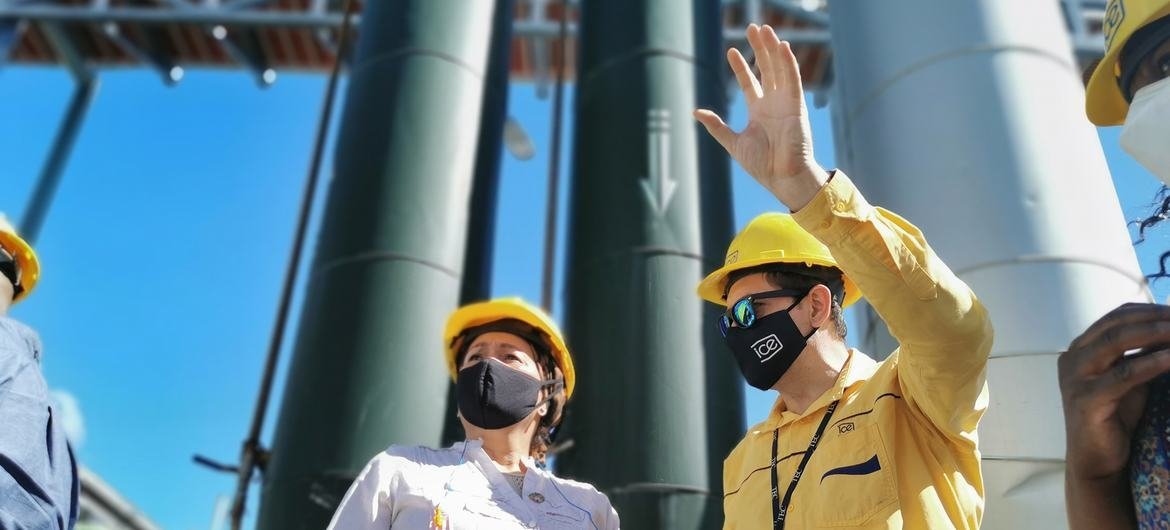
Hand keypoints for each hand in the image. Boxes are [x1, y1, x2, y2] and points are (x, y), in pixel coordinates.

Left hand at [693, 24, 828, 210]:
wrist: (782, 178)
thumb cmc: (762, 165)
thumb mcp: (733, 143)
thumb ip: (717, 126)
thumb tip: (695, 111)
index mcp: (759, 111)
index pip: (749, 82)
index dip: (741, 66)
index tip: (731, 51)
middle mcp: (773, 103)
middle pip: (765, 69)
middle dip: (759, 48)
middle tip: (752, 28)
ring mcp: (785, 103)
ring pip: (779, 69)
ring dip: (772, 49)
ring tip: (764, 29)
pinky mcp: (796, 106)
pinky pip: (793, 80)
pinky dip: (788, 63)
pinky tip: (782, 46)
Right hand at [1059, 303, 1169, 480]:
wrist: (1097, 461)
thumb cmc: (1116, 418)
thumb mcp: (1130, 378)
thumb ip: (1142, 354)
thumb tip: (1169, 329)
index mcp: (1080, 349)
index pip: (1115, 317)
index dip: (1148, 311)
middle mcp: (1072, 358)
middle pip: (1115, 325)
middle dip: (1154, 318)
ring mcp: (1075, 378)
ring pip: (1115, 341)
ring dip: (1154, 332)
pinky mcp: (1086, 399)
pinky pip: (1124, 374)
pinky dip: (1152, 362)